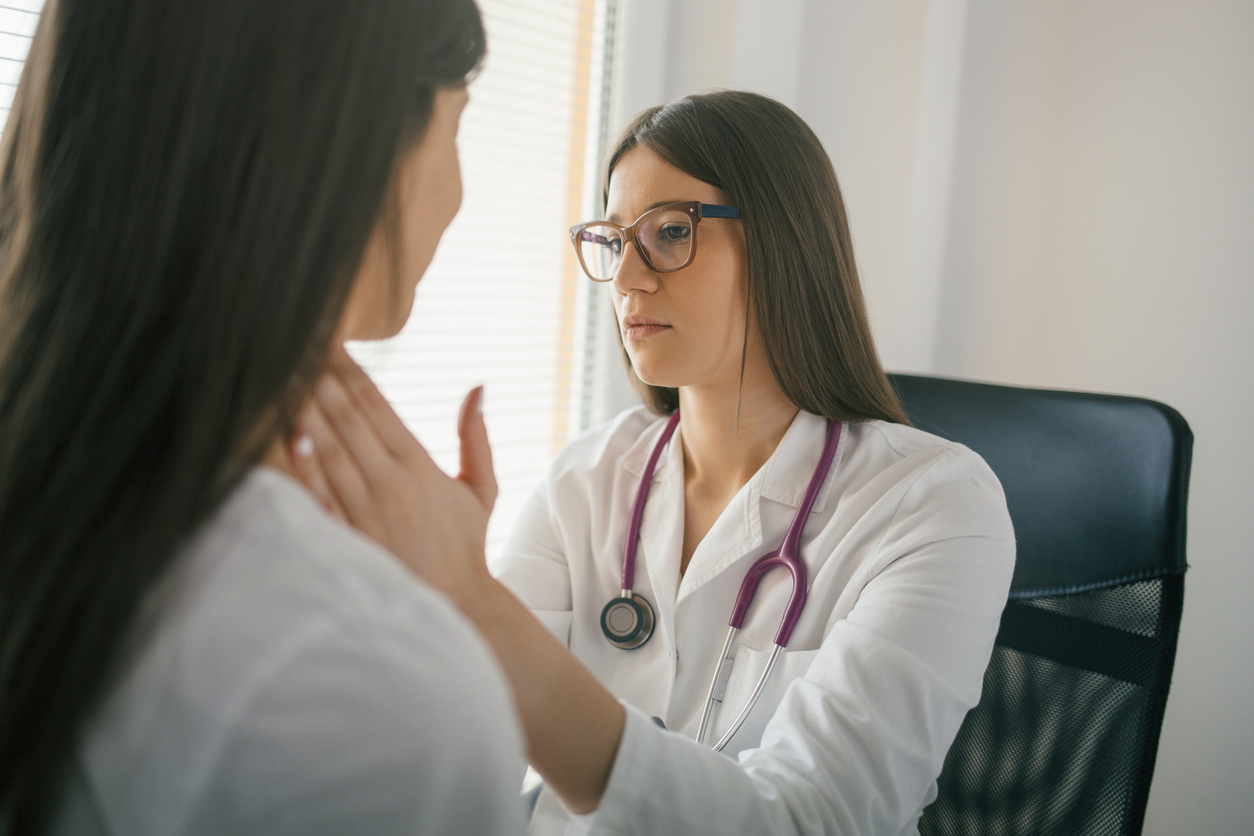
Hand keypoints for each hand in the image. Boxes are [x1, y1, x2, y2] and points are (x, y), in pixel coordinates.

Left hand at [289, 347, 496, 604]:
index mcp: (419, 466)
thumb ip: (476, 436)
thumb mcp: (482, 488)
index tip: (331, 342)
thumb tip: (478, 388)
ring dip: (305, 410)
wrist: (455, 603)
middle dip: (320, 379)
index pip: (377, 406)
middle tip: (295, 344)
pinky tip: (287, 437)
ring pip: (328, 450)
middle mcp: (390, 483)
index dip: (351, 370)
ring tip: (284, 376)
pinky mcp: (347, 538)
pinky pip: (318, 496)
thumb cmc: (465, 544)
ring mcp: (365, 511)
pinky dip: (303, 467)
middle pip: (347, 419)